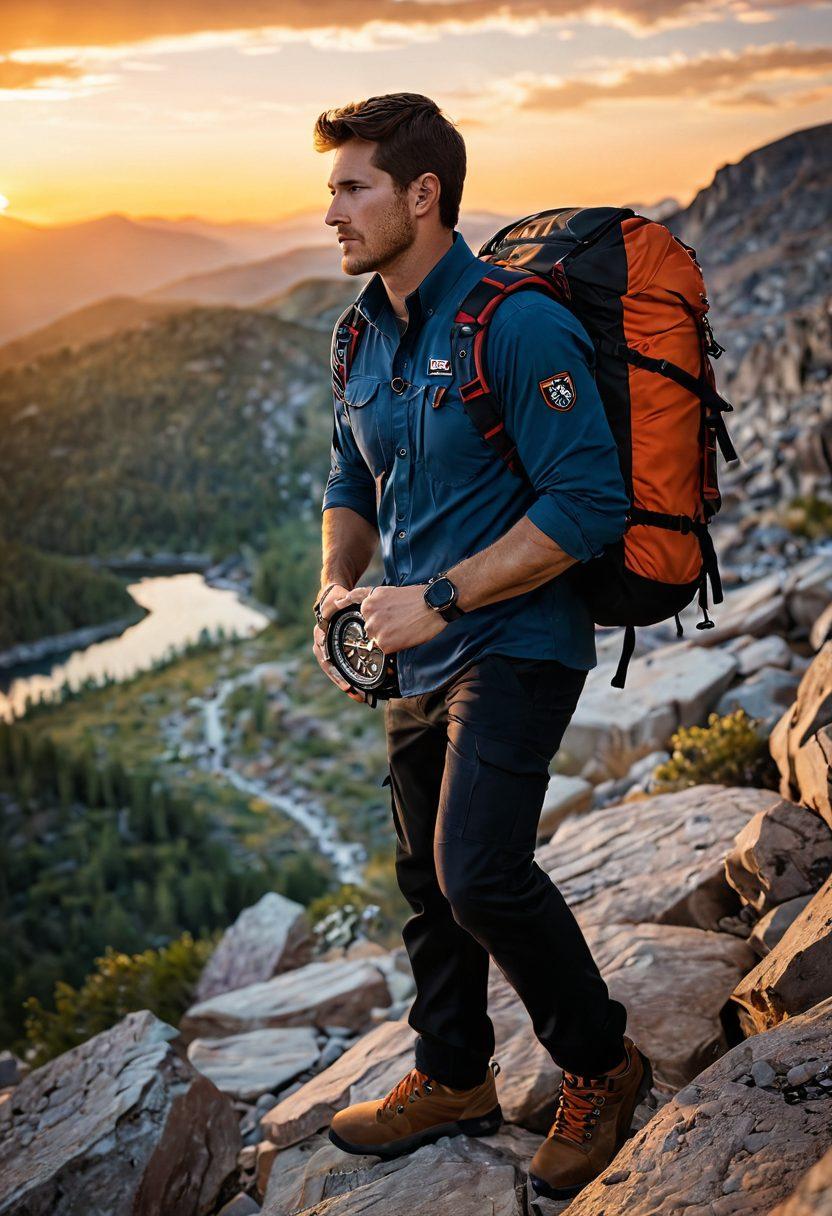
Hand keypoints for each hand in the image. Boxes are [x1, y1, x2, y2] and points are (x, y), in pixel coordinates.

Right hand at [311, 583, 369, 703]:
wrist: (333, 596)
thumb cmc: (335, 597)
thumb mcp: (336, 598)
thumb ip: (338, 602)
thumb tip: (341, 603)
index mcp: (320, 635)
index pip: (326, 657)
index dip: (335, 671)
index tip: (346, 683)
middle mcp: (321, 645)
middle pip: (331, 669)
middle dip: (342, 683)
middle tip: (356, 694)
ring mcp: (328, 649)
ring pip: (336, 671)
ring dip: (346, 684)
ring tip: (360, 697)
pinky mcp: (337, 651)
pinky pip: (341, 667)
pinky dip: (350, 678)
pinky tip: (360, 689)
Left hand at [336, 584, 446, 653]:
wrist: (434, 603)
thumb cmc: (414, 597)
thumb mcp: (385, 591)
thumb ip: (362, 597)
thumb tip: (338, 602)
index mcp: (367, 603)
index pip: (364, 618)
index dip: (377, 620)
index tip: (385, 619)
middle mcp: (368, 615)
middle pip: (370, 631)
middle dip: (383, 630)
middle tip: (400, 622)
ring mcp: (375, 629)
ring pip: (377, 641)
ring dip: (389, 638)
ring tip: (405, 628)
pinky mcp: (384, 643)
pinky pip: (386, 650)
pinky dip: (396, 646)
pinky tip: (406, 635)